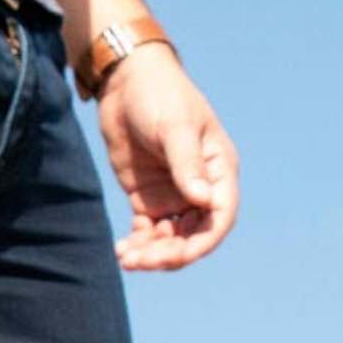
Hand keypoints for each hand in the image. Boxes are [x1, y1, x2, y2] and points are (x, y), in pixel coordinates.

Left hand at [96, 45, 238, 270]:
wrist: (125, 83)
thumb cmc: (159, 95)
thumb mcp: (174, 127)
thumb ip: (187, 164)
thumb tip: (203, 200)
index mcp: (218, 170)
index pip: (220, 216)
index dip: (205, 241)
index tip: (181, 256)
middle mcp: (199, 188)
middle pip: (194, 235)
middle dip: (172, 253)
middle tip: (143, 260)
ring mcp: (173, 195)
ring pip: (170, 239)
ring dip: (153, 255)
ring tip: (128, 259)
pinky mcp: (147, 199)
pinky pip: (147, 233)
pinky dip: (138, 247)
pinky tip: (122, 252)